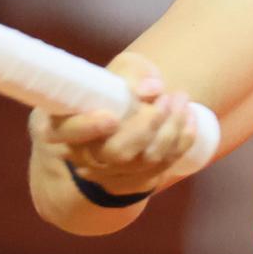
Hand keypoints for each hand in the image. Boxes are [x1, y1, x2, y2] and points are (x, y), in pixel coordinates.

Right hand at [27, 52, 200, 197]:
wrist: (122, 121)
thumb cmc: (112, 90)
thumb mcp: (117, 72)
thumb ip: (131, 73)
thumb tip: (152, 89)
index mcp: (62, 125)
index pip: (66, 132)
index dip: (87, 127)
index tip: (112, 117)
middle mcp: (83, 156)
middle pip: (115, 153)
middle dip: (147, 126)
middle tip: (166, 97)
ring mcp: (110, 174)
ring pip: (144, 161)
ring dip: (171, 129)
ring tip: (181, 98)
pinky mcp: (135, 181)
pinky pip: (163, 166)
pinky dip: (182, 141)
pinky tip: (189, 118)